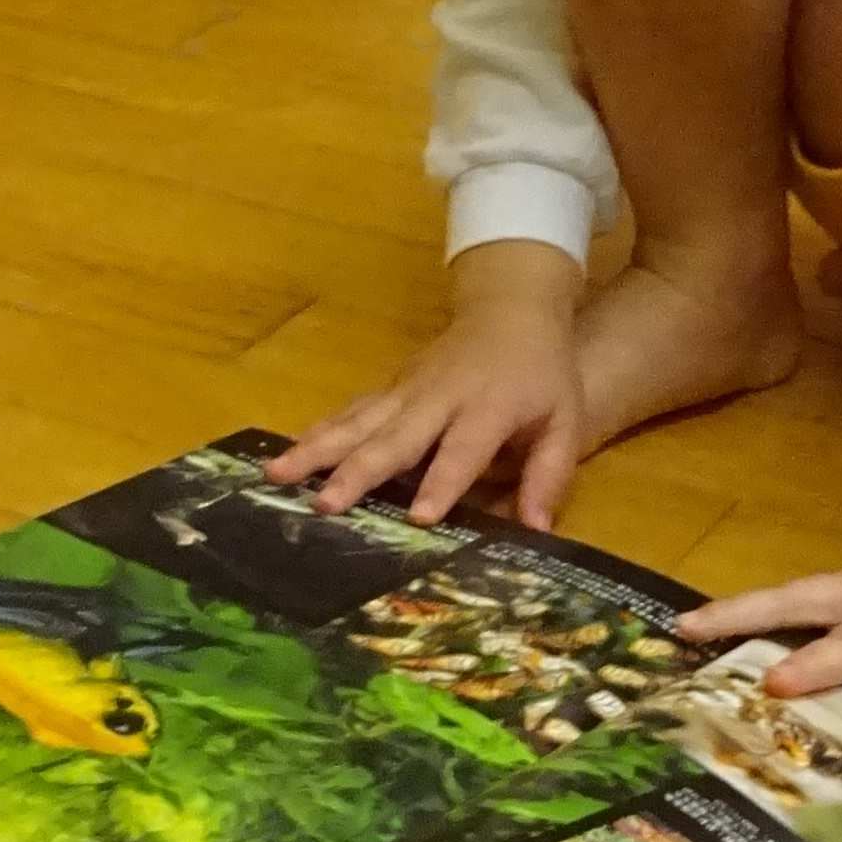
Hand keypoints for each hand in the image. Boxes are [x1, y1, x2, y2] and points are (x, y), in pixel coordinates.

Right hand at [276, 244, 589, 524]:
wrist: (510, 311)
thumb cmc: (542, 375)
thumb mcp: (564, 422)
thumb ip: (549, 476)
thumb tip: (536, 530)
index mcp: (488, 408)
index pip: (462, 450)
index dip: (442, 483)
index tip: (419, 518)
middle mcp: (439, 399)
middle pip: (395, 438)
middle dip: (357, 472)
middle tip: (324, 504)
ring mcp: (407, 391)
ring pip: (358, 421)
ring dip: (317, 449)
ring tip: (277, 474)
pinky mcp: (389, 388)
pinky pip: (350, 412)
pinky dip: (317, 431)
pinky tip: (285, 452)